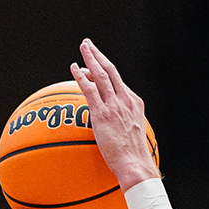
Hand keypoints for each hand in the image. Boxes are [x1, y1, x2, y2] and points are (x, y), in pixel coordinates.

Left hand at [71, 38, 156, 188]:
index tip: (96, 65)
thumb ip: (124, 126)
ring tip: (82, 47)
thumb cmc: (133, 156)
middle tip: (88, 44)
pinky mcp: (102, 113)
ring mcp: (114, 105)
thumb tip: (114, 130)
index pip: (118, 82)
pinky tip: (74, 68)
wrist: (135, 164)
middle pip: (110, 71)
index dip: (106, 70)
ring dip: (90, 58)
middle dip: (98, 55)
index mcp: (134, 103)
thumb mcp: (133, 135)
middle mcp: (125, 100)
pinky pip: (89, 89)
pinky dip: (81, 76)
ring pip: (100, 75)